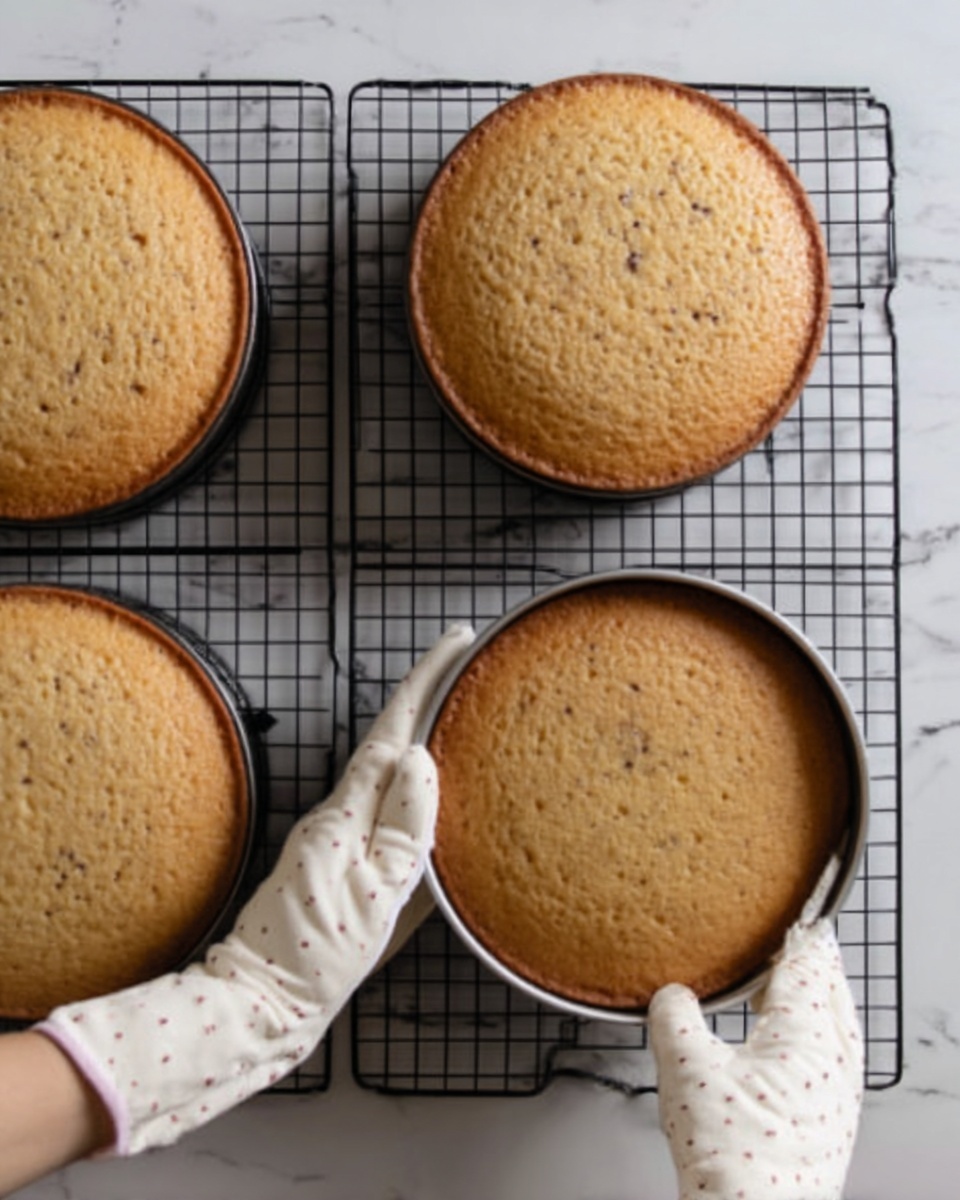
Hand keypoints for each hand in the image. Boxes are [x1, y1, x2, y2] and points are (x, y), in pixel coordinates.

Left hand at [37, 625, 474, 1155]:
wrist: (259, 1006)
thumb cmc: (313, 958)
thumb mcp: (372, 895)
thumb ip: (404, 828)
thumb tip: (421, 757)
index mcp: (347, 815)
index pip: (393, 730)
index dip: (426, 681)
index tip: (457, 642)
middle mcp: (340, 817)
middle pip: (393, 742)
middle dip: (430, 700)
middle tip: (473, 668)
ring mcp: (338, 840)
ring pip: (392, 777)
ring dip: (425, 741)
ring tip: (468, 720)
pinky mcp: (342, 867)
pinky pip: (389, 816)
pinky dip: (417, 797)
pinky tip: (440, 804)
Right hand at [648, 920, 862, 1199]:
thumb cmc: (733, 1159)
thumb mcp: (685, 1069)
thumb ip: (674, 1015)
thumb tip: (669, 993)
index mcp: (809, 1033)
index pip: (808, 959)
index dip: (792, 927)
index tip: (779, 905)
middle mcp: (837, 1057)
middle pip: (829, 983)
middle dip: (805, 954)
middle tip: (777, 933)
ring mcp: (842, 1090)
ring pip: (834, 1017)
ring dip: (809, 991)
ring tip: (778, 978)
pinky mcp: (834, 1116)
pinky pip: (832, 1050)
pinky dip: (810, 1026)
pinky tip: (781, 1037)